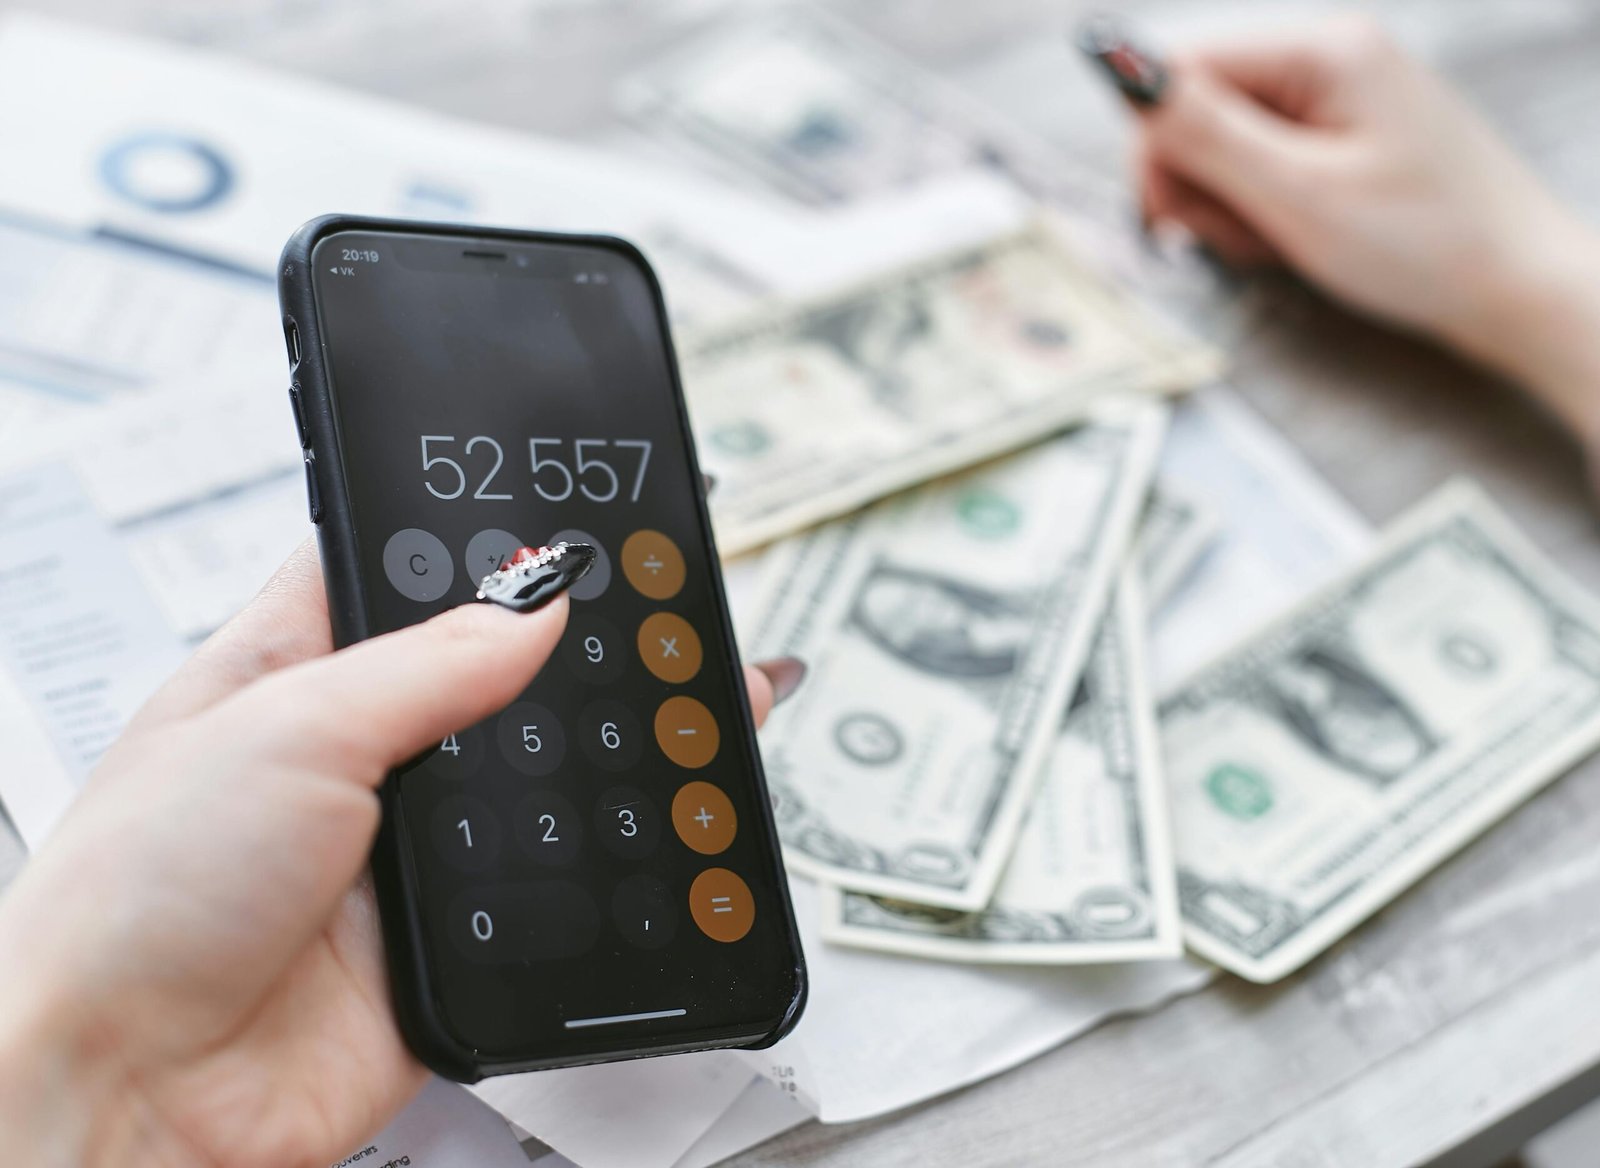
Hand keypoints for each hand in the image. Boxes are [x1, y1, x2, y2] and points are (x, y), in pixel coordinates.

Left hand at [0, 540, 801, 1167]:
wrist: (134, 1093)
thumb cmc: (133, 902)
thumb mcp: (287, 730)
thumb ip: (430, 662)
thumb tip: (538, 602)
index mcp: (293, 671)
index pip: (404, 571)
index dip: (482, 541)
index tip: (572, 517)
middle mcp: (356, 754)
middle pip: (489, 674)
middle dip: (568, 651)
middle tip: (656, 610)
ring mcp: (409, 847)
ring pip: (535, 778)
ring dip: (594, 756)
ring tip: (684, 699)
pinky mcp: (453, 934)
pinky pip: (551, 881)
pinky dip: (598, 857)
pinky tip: (647, 817)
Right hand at [1134, 15, 1599, 444]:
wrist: (1518, 289)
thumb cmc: (1422, 244)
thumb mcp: (1298, 194)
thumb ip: (1203, 131)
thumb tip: (1115, 64)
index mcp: (1320, 49)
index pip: (1180, 69)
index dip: (1155, 144)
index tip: (1165, 218)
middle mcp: (1327, 55)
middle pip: (1198, 105)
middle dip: (1196, 181)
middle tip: (1236, 238)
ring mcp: (1337, 96)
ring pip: (1224, 141)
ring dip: (1227, 203)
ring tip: (1277, 242)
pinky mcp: (1343, 135)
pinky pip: (1264, 162)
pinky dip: (1260, 208)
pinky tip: (1294, 237)